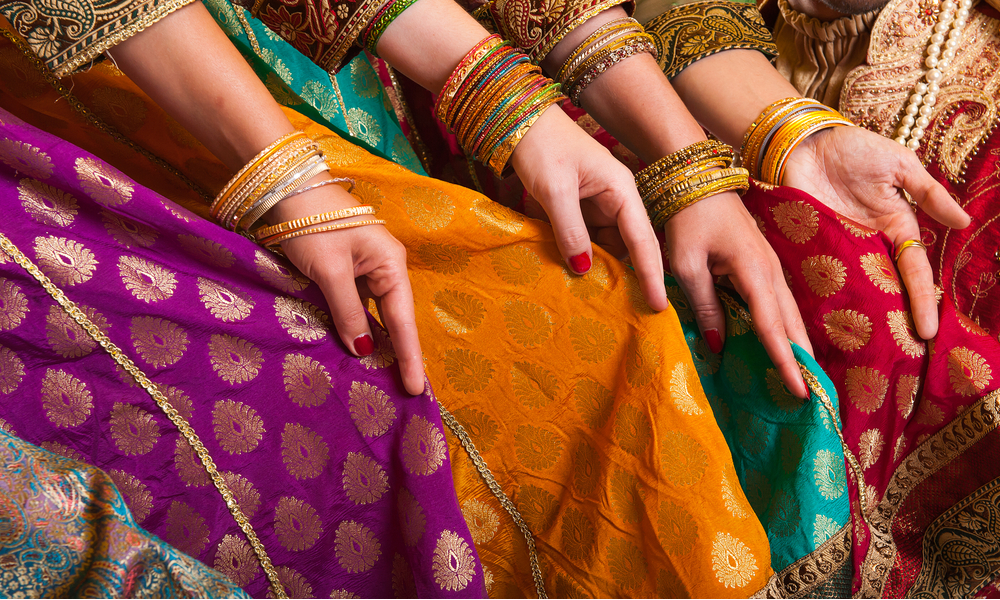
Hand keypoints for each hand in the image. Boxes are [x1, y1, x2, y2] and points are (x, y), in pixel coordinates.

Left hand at [267, 177, 425, 394]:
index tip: (414, 388)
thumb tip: (364, 349)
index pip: (403, 320)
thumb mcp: (330, 270)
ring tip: (382, 379)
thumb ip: (347, 312)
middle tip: (402, 392)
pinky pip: (354, 306)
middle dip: (397, 354)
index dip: (409, 356)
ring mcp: (364, 269)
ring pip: (372, 314)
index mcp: (390, 264)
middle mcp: (383, 268)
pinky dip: (354, 327)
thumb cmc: (312, 222)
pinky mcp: (343, 269)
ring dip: (374, 343)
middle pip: (394, 319)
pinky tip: (353, 349)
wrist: (284, 185)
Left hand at [510, 106, 668, 310]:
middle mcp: (616, 200)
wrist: (521, 122)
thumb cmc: (543, 147)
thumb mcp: (555, 190)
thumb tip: (584, 269)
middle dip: (632, 277)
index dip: (651, 274)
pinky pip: (587, 241)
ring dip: (602, 270)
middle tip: (635, 315)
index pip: (642, 239)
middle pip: (629, 247)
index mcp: (621, 190)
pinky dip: (582, 258)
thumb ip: (570, 230)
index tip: (659, 304)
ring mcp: (598, 206)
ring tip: (601, 303)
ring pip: (607, 247)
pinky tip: (576, 278)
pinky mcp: (579, 211)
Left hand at [665, 191, 811, 397]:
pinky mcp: (763, 266)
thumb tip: (719, 346)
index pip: (772, 327)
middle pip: (792, 324)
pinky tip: (784, 345)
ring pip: (789, 314)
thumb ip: (704, 305)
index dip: (785, 361)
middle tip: (815, 395)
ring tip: (805, 377)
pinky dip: (785, 328)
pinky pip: (778, 304)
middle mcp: (771, 272)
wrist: (698, 182)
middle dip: (803, 359)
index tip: (800, 391)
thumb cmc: (688, 221)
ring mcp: (771, 268)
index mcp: (754, 272)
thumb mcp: (687, 265)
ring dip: (798, 345)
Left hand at [782, 126, 970, 338]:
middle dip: (894, 320)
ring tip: (866, 350)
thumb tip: (963, 221)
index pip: (914, 272)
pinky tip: (826, 325)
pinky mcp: (809, 246)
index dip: (922, 301)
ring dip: (860, 316)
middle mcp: (868, 244)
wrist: (803, 142)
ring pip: (854, 289)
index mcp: (895, 227)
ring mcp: (838, 247)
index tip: (928, 331)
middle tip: (900, 354)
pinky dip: (823, 298)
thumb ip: (928, 193)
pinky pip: (818, 277)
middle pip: (885, 289)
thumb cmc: (854, 149)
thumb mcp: (899, 165)